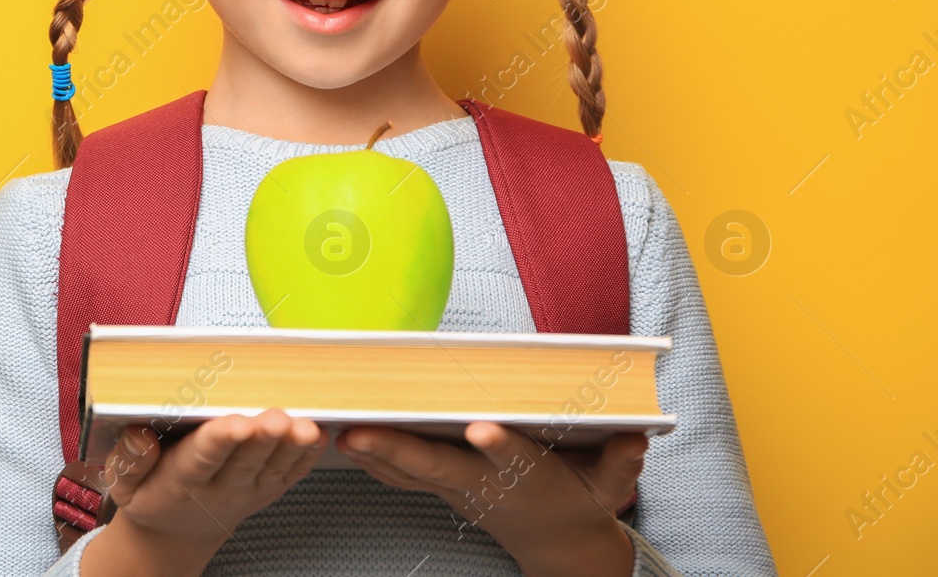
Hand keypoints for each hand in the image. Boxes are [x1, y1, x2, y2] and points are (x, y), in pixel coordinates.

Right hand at [80, 410, 327, 576]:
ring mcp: (249, 490)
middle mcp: (220, 487)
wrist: (176, 532)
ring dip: (291, 446)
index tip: (235, 423)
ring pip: (274, 467)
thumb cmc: (150, 494)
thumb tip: (141, 433)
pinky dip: (307, 455)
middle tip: (277, 417)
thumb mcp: (123, 483)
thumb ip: (130, 460)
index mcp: (181, 481)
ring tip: (304, 426)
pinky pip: (292, 473)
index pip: (202, 458)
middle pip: (245, 460)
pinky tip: (318, 434)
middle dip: (262, 437)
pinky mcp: (269, 489)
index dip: (220, 440)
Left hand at [335, 422, 645, 576]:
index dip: (498, 446)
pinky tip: (343, 438)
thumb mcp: (609, 486)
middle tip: (357, 435)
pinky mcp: (442, 487)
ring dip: (371, 455)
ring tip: (335, 430)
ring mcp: (456, 488)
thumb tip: (637, 438)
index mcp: (525, 475)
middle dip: (395, 451)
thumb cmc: (580, 500)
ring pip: (408, 471)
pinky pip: (401, 475)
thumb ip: (621, 462)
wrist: (558, 543)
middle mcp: (482, 482)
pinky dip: (372, 460)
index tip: (481, 429)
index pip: (511, 459)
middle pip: (435, 466)